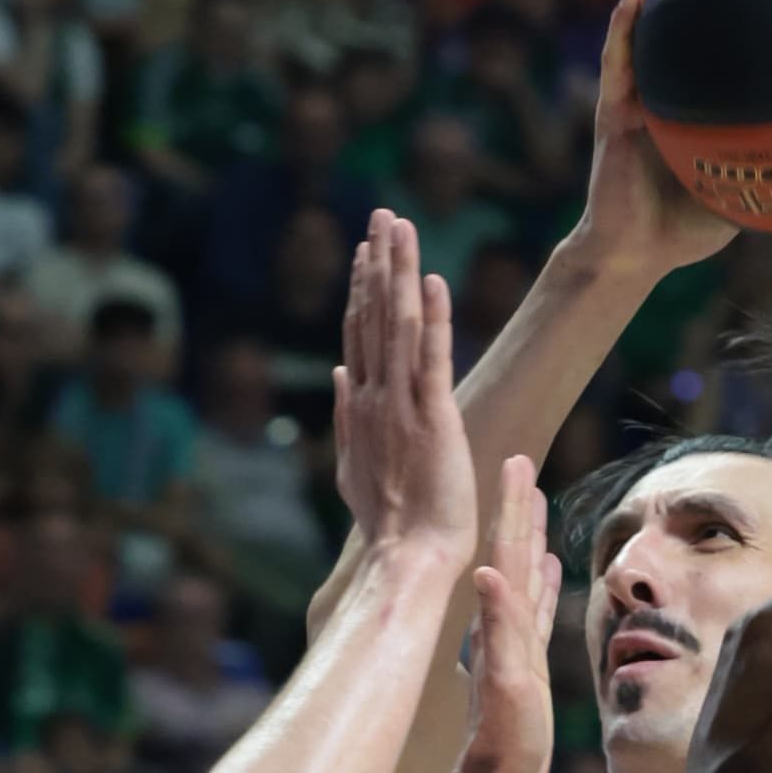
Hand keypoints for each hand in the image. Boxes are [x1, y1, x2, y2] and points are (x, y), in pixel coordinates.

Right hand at [332, 208, 475, 582]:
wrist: (407, 556)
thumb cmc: (388, 522)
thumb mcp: (353, 466)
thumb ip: (344, 417)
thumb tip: (338, 373)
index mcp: (360, 407)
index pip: (360, 334)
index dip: (362, 288)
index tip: (365, 249)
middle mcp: (375, 398)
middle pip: (373, 316)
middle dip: (378, 262)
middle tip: (383, 216)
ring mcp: (401, 406)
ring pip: (397, 325)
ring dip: (399, 271)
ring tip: (401, 227)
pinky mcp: (433, 419)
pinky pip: (431, 359)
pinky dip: (431, 319)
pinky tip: (431, 280)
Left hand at [448, 453, 558, 772]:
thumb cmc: (503, 742)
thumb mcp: (503, 683)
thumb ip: (497, 629)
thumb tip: (486, 573)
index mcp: (501, 623)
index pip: (506, 552)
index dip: (511, 507)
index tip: (516, 463)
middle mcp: (504, 625)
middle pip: (513, 554)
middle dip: (518, 509)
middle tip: (522, 465)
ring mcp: (513, 642)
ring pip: (523, 576)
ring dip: (528, 539)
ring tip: (536, 504)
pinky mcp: (523, 661)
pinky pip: (533, 609)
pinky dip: (539, 582)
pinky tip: (545, 566)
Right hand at [578, 0, 736, 280]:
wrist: (635, 254)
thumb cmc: (688, 227)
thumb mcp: (748, 191)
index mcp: (696, 105)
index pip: (722, 47)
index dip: (742, 9)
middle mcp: (666, 91)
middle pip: (686, 24)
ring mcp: (637, 97)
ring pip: (647, 30)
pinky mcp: (612, 111)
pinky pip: (619, 61)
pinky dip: (623, 26)